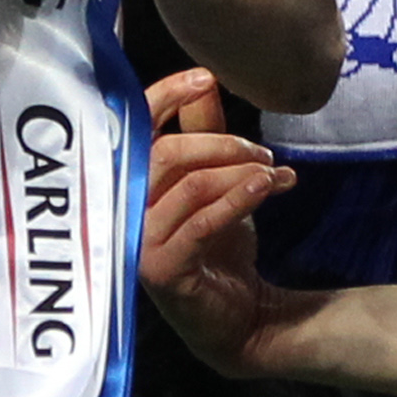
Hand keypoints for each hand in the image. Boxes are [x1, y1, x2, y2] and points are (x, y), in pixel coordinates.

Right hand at [135, 68, 299, 374]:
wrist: (242, 318)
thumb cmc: (220, 247)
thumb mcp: (217, 182)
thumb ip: (205, 135)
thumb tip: (205, 81)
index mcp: (129, 179)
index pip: (134, 127)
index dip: (164, 97)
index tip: (204, 77)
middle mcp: (123, 207)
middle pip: (163, 153)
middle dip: (218, 143)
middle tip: (262, 150)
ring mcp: (138, 240)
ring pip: (186, 186)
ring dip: (236, 172)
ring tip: (273, 173)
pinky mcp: (162, 269)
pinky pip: (200, 223)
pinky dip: (237, 199)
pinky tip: (268, 185)